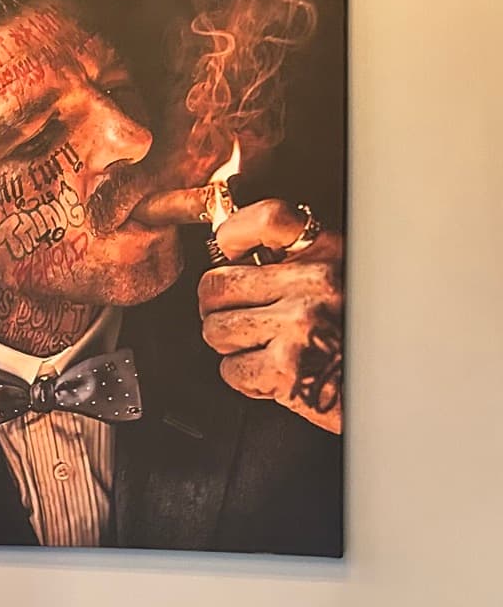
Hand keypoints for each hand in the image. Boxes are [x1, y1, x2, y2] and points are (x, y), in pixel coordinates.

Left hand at [200, 200, 342, 432]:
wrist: (390, 387)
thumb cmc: (356, 336)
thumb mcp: (338, 279)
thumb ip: (293, 261)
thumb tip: (229, 246)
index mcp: (328, 255)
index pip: (269, 219)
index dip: (234, 233)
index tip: (227, 247)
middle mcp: (315, 284)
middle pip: (217, 285)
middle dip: (219, 308)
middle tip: (244, 318)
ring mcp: (299, 325)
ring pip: (216, 329)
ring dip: (231, 345)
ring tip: (266, 348)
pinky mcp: (286, 367)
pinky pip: (230, 369)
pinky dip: (246, 378)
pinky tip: (275, 374)